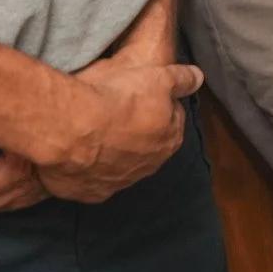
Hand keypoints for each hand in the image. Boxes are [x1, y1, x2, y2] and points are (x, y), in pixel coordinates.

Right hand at [34, 51, 203, 204]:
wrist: (74, 130)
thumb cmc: (120, 101)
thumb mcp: (160, 78)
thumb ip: (182, 79)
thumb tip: (198, 78)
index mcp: (170, 140)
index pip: (172, 121)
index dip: (159, 105)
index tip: (144, 96)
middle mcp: (148, 166)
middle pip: (148, 145)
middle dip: (138, 131)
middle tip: (118, 112)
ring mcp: (119, 183)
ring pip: (120, 165)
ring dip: (112, 151)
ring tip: (95, 132)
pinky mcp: (92, 193)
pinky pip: (92, 182)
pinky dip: (88, 170)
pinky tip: (79, 156)